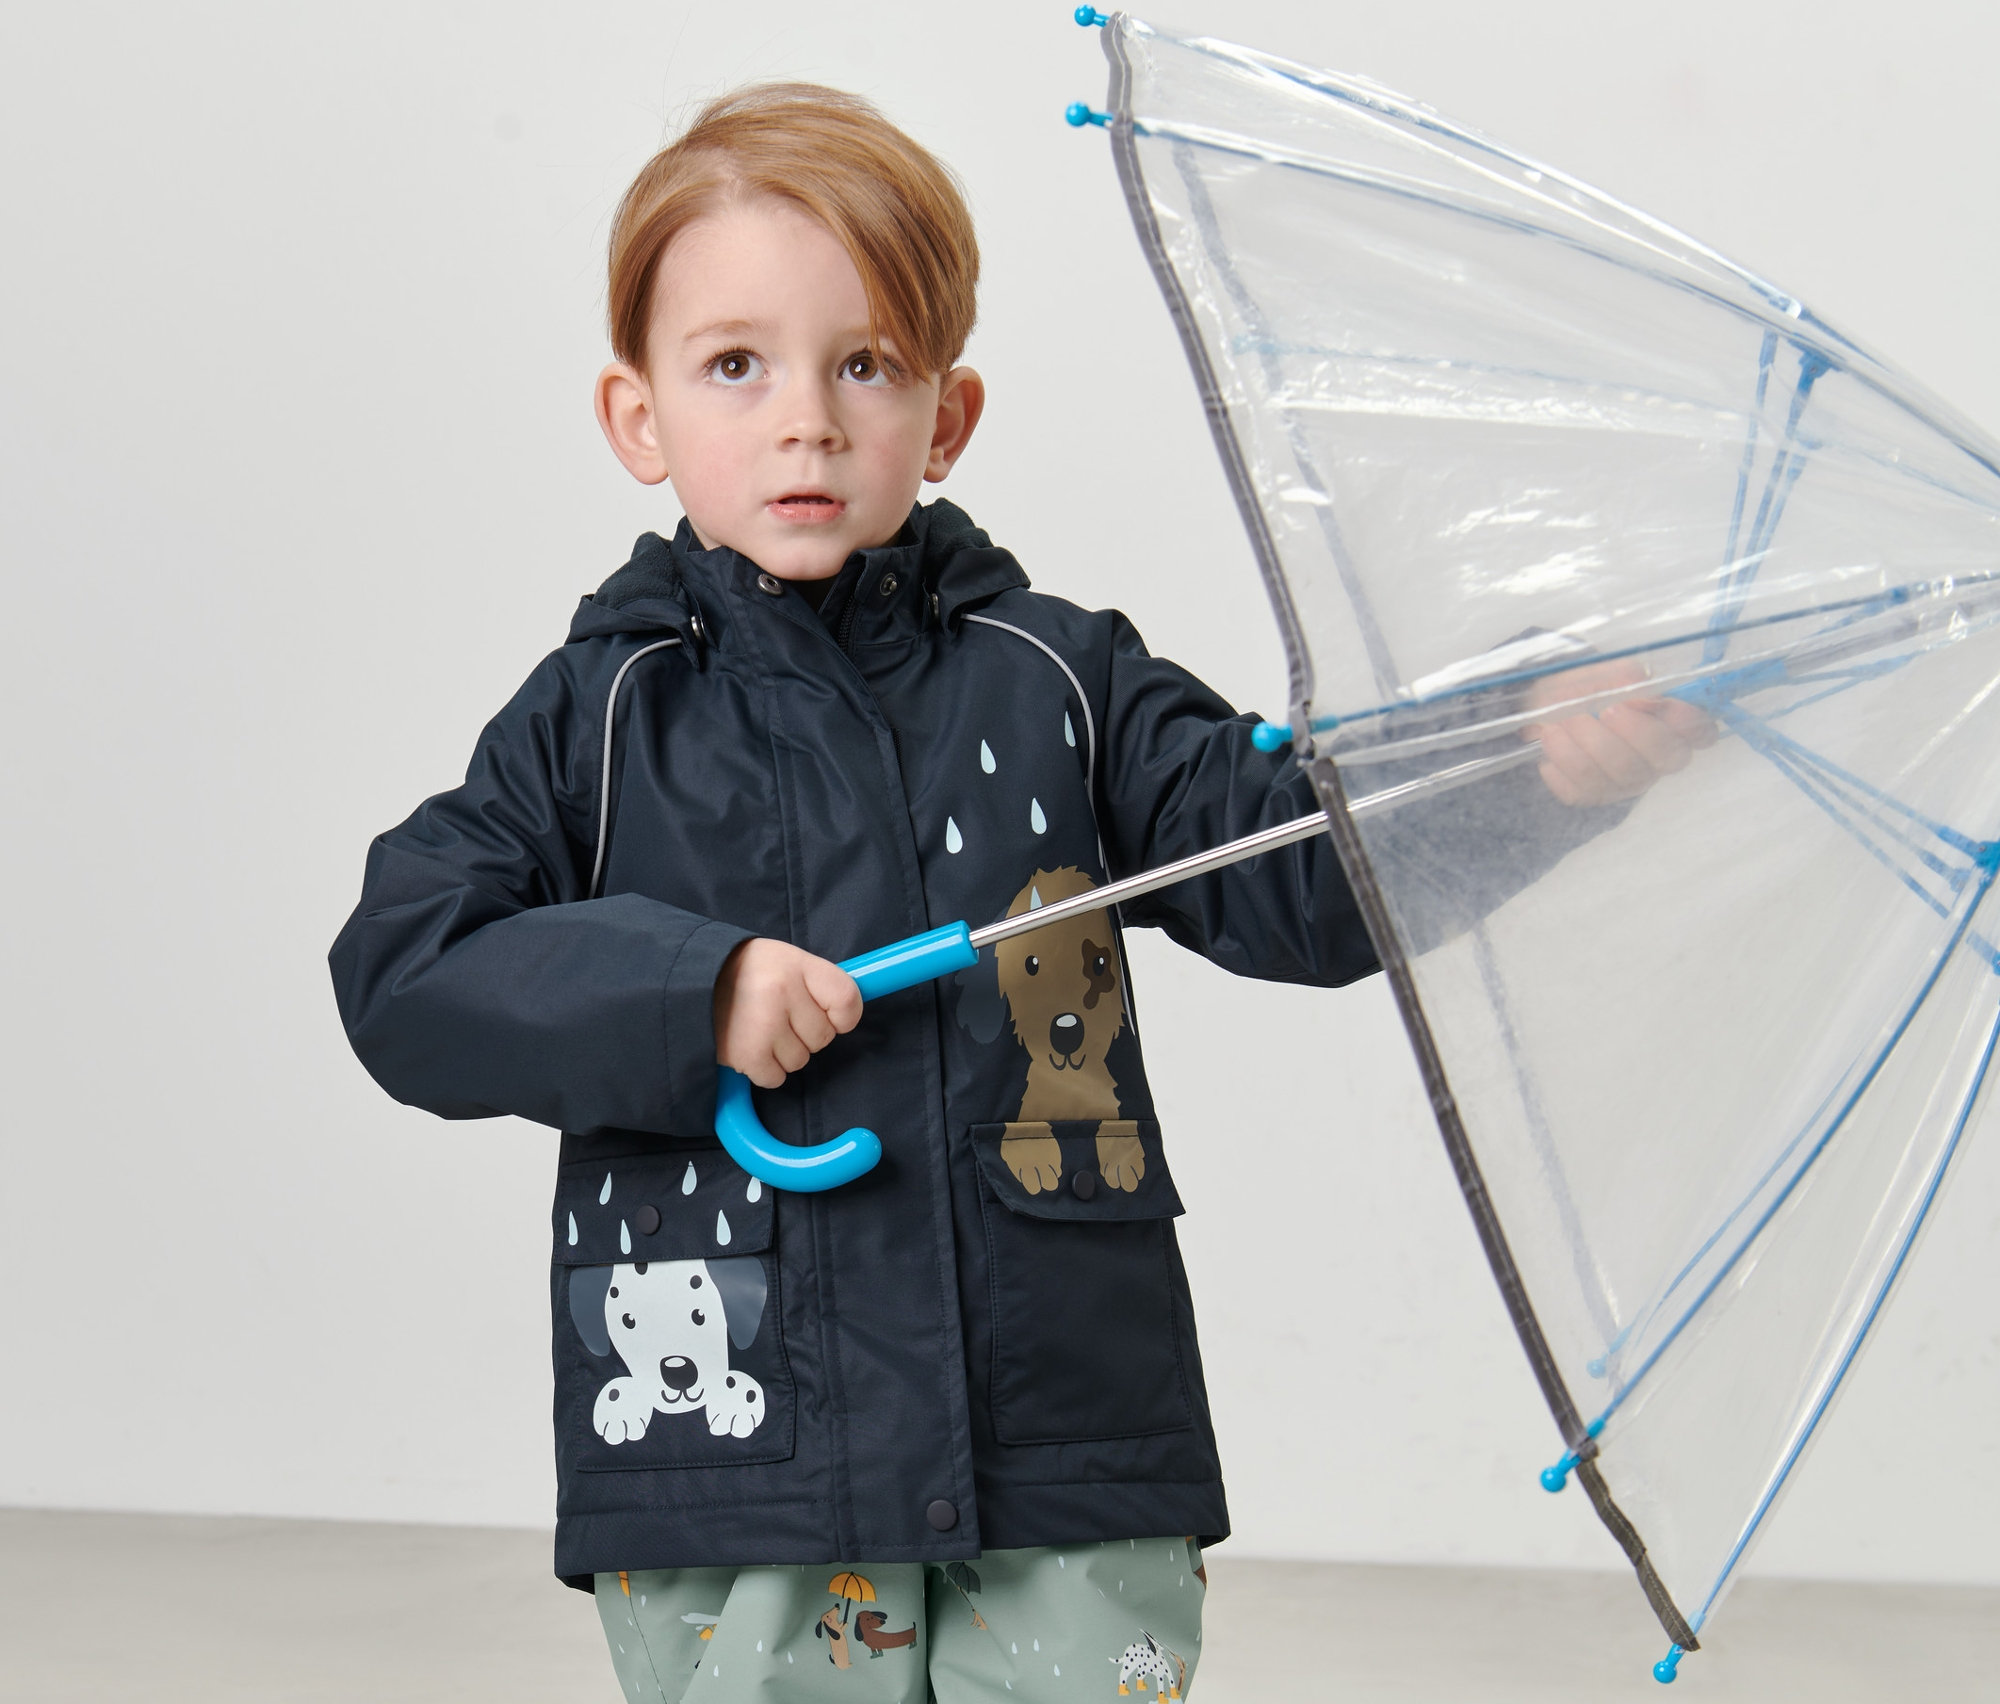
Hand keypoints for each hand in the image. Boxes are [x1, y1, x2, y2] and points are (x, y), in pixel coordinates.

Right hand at [713, 939, 861, 1088]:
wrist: (690, 980)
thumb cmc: (748, 973)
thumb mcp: (787, 961)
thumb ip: (819, 984)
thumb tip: (848, 1016)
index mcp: (797, 964)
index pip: (847, 1000)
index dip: (844, 1016)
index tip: (829, 1016)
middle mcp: (782, 992)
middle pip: (823, 1037)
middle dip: (805, 1034)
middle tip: (777, 1016)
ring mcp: (764, 1024)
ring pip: (800, 1060)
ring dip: (782, 1053)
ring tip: (758, 1028)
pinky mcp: (746, 1053)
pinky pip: (775, 1078)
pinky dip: (764, 1070)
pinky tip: (749, 1046)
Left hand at [1524, 659, 1715, 807]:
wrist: (1550, 704)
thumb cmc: (1591, 687)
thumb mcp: (1611, 672)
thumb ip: (1627, 681)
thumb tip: (1642, 699)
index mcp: (1673, 726)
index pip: (1701, 731)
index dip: (1687, 721)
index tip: (1658, 703)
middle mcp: (1656, 761)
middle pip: (1659, 755)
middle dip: (1627, 730)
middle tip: (1600, 709)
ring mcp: (1625, 782)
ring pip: (1611, 773)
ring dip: (1579, 742)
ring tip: (1558, 721)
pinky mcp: (1591, 795)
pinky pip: (1576, 788)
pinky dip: (1558, 761)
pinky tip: (1552, 741)